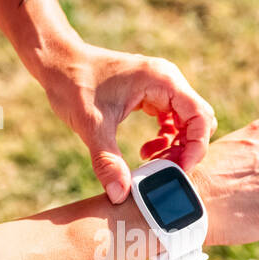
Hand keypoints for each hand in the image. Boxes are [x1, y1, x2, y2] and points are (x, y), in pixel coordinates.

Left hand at [39, 40, 216, 201]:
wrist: (58, 63)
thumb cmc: (74, 84)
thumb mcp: (91, 125)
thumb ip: (107, 160)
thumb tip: (119, 195)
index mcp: (162, 80)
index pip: (200, 116)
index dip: (196, 146)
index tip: (179, 169)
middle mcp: (168, 81)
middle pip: (199, 121)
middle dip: (187, 149)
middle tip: (164, 170)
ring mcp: (161, 88)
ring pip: (187, 123)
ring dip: (176, 147)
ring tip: (153, 164)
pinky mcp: (151, 96)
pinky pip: (172, 122)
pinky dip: (165, 141)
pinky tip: (145, 152)